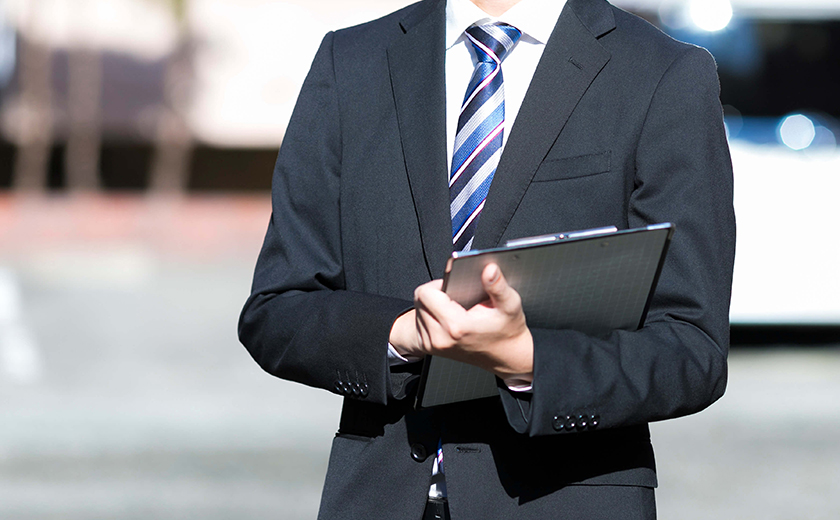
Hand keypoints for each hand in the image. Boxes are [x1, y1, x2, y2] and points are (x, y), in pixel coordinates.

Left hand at [389, 263, 532, 381]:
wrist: (506, 356)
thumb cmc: (507, 331)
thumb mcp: (509, 304)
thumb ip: (497, 285)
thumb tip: (489, 269)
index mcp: (456, 325)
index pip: (425, 294)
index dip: (438, 285)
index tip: (453, 287)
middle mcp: (440, 338)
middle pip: (419, 301)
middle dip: (434, 293)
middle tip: (455, 297)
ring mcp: (433, 345)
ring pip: (418, 312)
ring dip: (431, 305)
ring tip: (453, 308)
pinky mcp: (430, 348)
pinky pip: (419, 324)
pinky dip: (430, 317)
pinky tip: (447, 318)